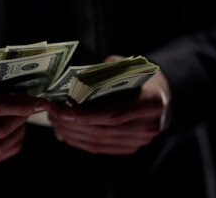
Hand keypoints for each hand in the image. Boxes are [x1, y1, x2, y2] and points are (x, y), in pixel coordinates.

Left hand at [49, 55, 170, 154]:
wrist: (163, 95)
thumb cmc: (141, 76)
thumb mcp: (127, 66)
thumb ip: (104, 74)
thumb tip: (72, 84)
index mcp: (151, 102)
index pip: (113, 114)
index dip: (86, 115)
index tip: (63, 111)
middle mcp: (149, 126)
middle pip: (102, 130)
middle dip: (72, 124)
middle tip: (52, 113)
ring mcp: (141, 140)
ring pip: (98, 142)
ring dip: (72, 133)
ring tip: (55, 121)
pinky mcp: (131, 147)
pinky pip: (101, 148)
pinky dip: (80, 141)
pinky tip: (66, 132)